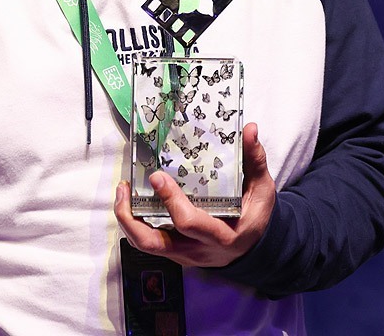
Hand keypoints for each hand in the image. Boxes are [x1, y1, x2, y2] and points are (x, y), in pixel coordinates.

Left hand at [115, 122, 274, 268]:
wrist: (252, 249)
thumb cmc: (255, 217)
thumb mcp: (261, 190)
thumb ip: (254, 160)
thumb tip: (250, 129)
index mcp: (221, 235)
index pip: (189, 223)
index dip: (171, 201)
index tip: (158, 177)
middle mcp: (197, 250)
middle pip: (155, 243)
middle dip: (133, 217)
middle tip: (125, 188)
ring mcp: (183, 254)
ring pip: (146, 245)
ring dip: (127, 221)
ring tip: (122, 193)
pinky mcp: (175, 253)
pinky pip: (148, 243)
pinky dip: (134, 224)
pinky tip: (131, 203)